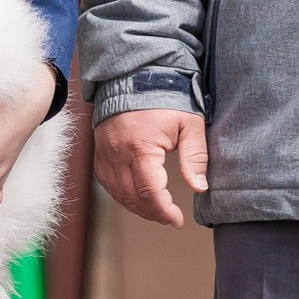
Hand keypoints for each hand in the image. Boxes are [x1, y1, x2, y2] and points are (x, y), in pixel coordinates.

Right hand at [94, 109, 207, 227]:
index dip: (165, 211)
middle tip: (170, 218)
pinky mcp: (99, 152)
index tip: (178, 221)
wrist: (136, 77)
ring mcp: (105, 153)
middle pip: (132, 197)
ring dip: (137, 208)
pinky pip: (107, 183)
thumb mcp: (189, 123)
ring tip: (157, 211)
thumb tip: (199, 187)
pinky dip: (122, 195)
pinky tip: (137, 197)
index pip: (150, 191)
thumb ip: (195, 156)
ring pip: (118, 193)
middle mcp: (118, 152)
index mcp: (141, 146)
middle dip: (153, 213)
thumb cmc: (166, 98)